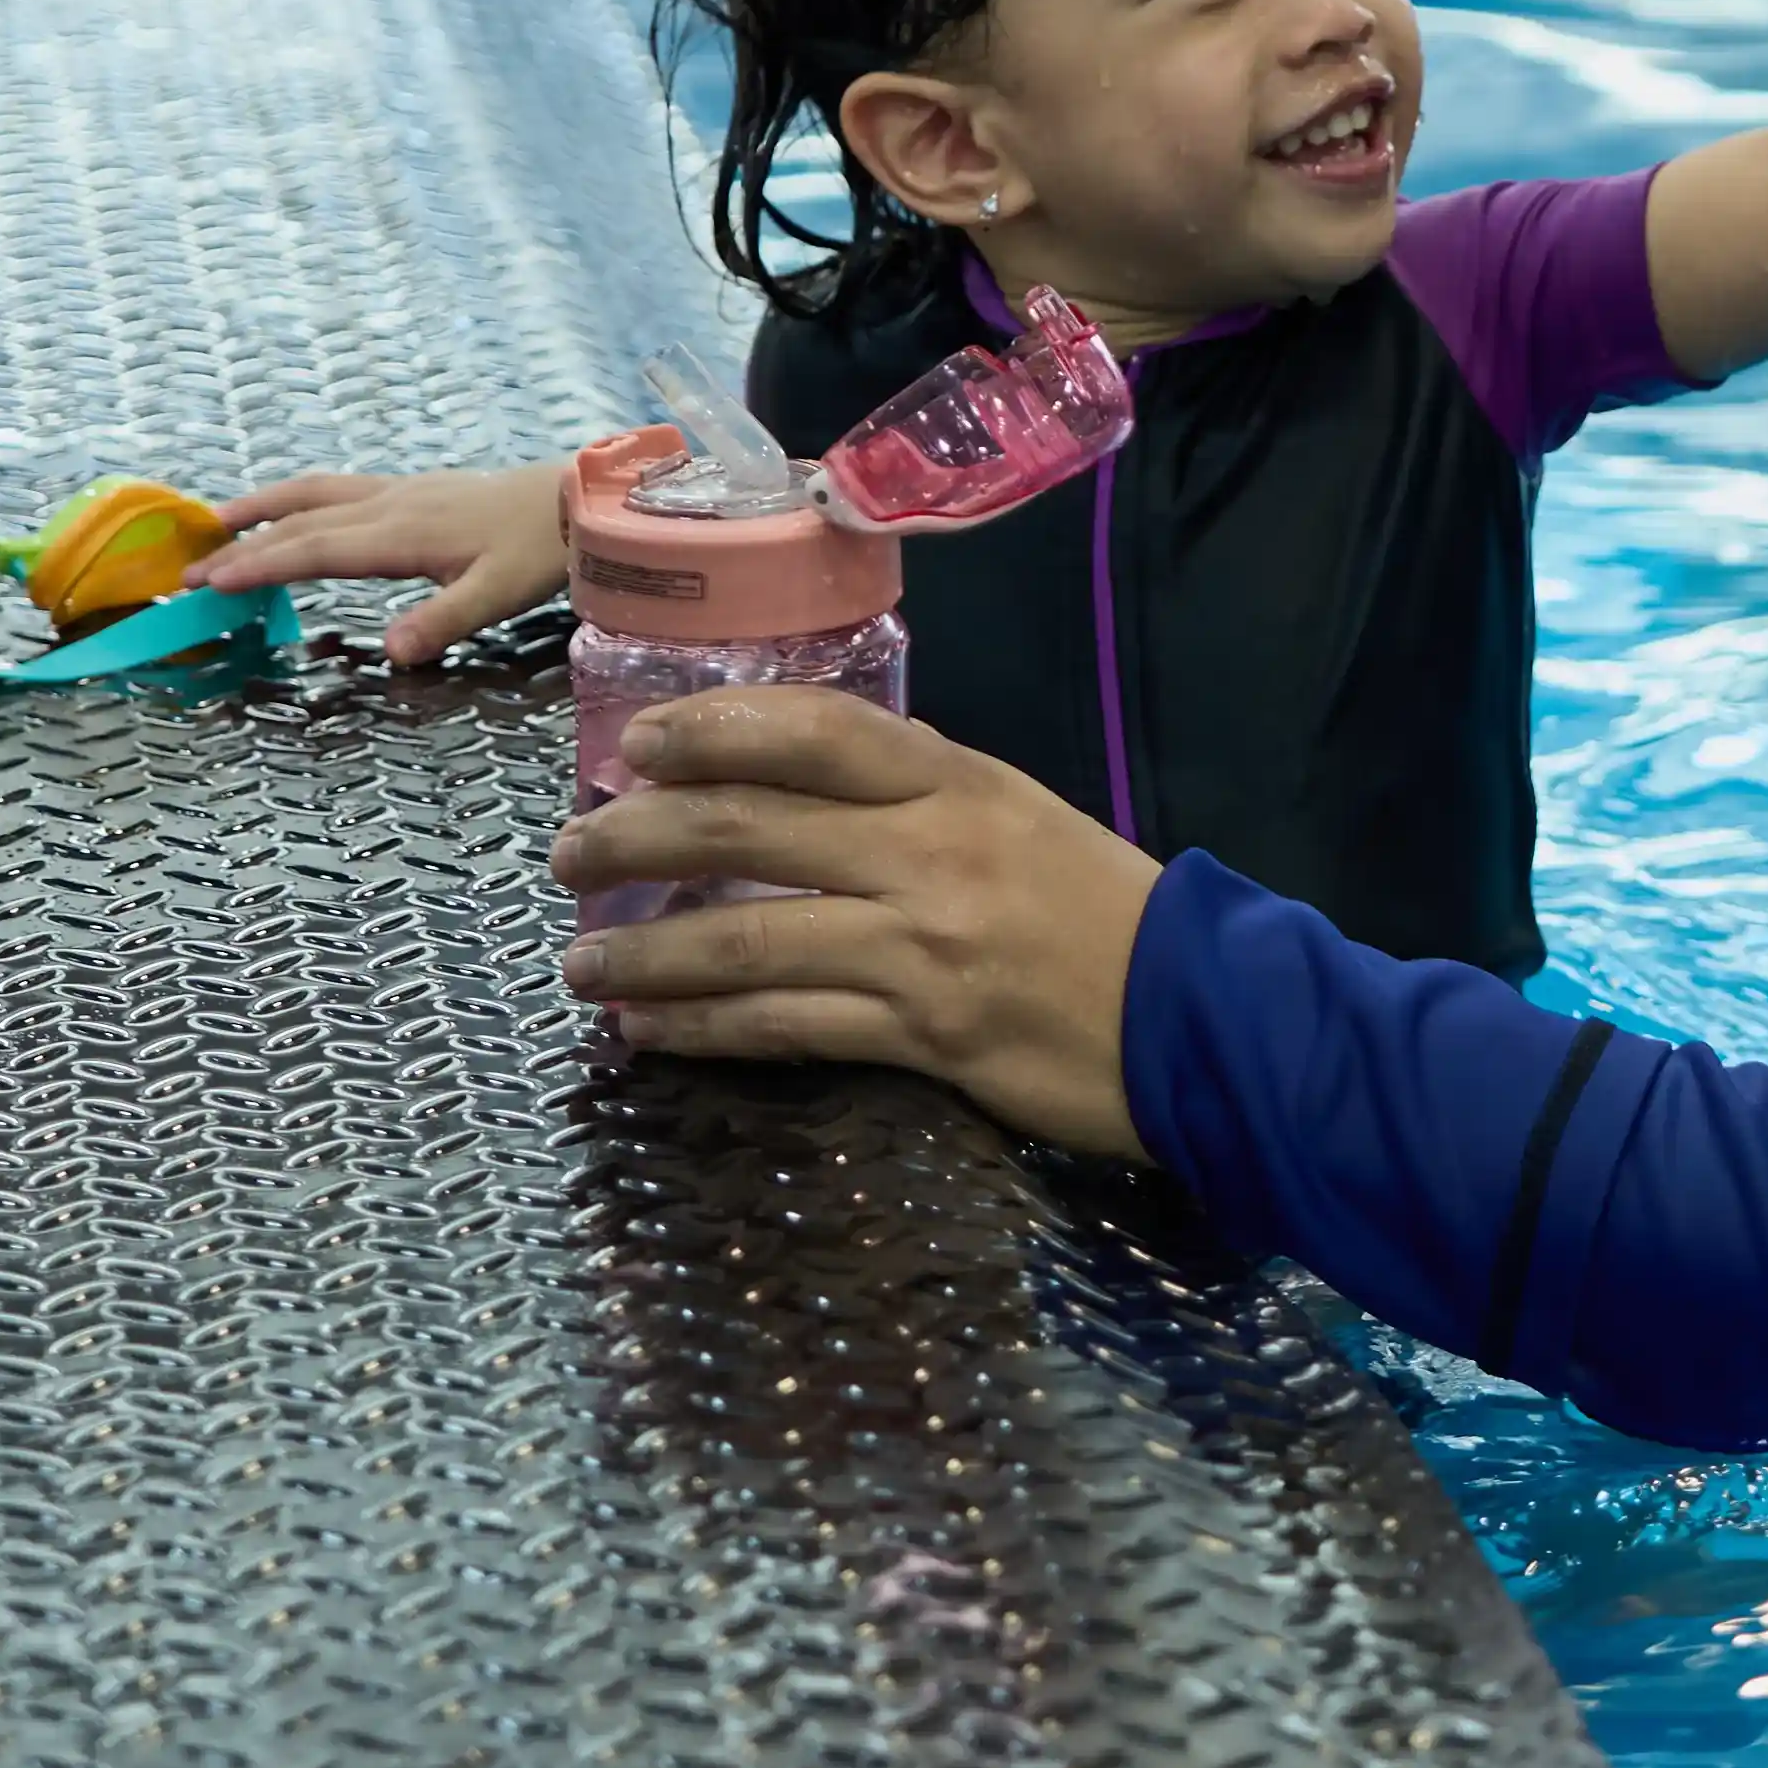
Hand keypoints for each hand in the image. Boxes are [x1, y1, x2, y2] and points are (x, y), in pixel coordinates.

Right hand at [197, 459, 573, 662]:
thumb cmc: (543, 549)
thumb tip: (393, 652)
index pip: (314, 550)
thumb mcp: (499, 594)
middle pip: (301, 521)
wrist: (581, 499)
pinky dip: (300, 498)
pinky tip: (295, 509)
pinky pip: (340, 488)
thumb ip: (444, 621)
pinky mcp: (416, 489)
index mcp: (401, 534)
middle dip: (242, 545)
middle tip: (188, 570)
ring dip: (264, 508)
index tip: (207, 583)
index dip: (258, 566)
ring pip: (316, 493)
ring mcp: (402, 491)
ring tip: (216, 521)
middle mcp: (391, 505)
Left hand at [554, 687, 1155, 1157]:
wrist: (1200, 1015)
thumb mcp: (1018, 818)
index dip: (713, 729)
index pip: (815, 731)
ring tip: (578, 964)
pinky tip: (649, 1032)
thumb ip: (915, 801)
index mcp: (958, 783)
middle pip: (750, 829)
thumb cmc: (1101, 911)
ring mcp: (924, 949)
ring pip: (747, 941)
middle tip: (568, 851)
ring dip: (645, 955)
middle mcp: (932, 854)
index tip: (635, 746)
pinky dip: (703, 1031)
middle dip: (637, 838)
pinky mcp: (924, 1038)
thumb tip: (791, 797)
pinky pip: (785, 1029)